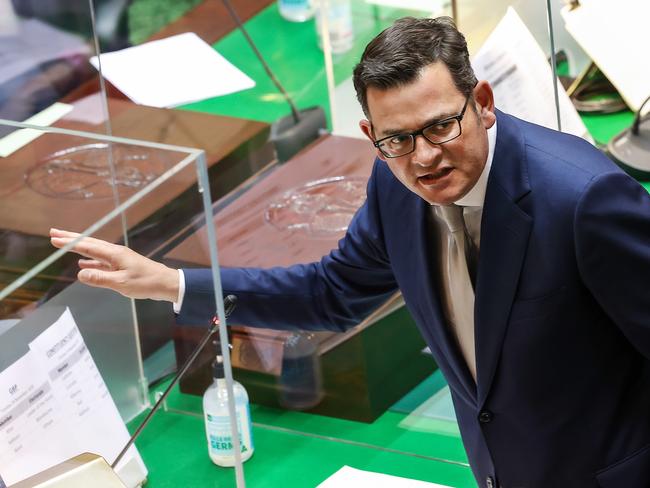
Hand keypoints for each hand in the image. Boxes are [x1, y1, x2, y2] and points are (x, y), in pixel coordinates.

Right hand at [50, 228, 179, 302]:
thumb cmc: (146, 283)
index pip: (87, 247)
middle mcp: (115, 253)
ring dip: (78, 248)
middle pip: (89, 243)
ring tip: (64, 245)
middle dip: (71, 239)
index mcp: (114, 254)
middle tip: (53, 234)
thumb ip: (100, 279)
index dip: (70, 243)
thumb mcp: (121, 284)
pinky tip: (83, 265)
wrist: (166, 283)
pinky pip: (101, 261)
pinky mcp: (122, 266)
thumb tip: (79, 274)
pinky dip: (90, 261)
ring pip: (94, 251)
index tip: (54, 239)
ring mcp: (119, 259)